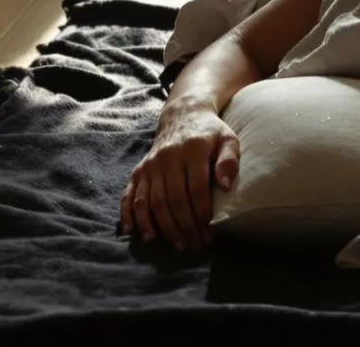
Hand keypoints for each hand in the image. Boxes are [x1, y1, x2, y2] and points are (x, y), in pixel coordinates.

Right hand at [119, 102, 239, 249]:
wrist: (183, 115)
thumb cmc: (210, 132)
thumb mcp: (228, 138)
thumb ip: (229, 160)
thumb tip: (225, 185)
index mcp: (192, 150)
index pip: (196, 188)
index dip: (202, 213)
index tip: (210, 232)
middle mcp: (167, 158)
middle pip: (173, 199)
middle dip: (185, 226)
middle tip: (197, 245)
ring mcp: (151, 165)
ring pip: (151, 202)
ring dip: (162, 227)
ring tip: (177, 244)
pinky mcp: (139, 170)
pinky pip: (130, 195)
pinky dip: (129, 215)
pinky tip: (134, 233)